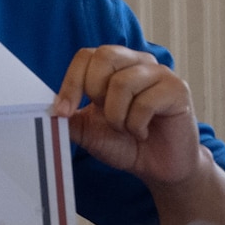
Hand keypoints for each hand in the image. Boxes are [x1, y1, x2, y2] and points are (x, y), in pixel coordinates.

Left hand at [51, 47, 202, 187]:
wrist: (158, 168)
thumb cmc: (126, 144)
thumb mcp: (89, 131)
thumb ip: (69, 118)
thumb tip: (46, 108)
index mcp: (115, 67)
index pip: (86, 56)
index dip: (71, 82)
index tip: (63, 111)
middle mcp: (138, 63)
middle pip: (105, 56)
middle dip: (95, 92)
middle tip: (105, 117)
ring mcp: (160, 74)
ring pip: (123, 82)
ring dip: (117, 116)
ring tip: (126, 129)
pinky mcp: (177, 90)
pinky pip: (146, 101)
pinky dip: (137, 125)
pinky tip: (144, 133)